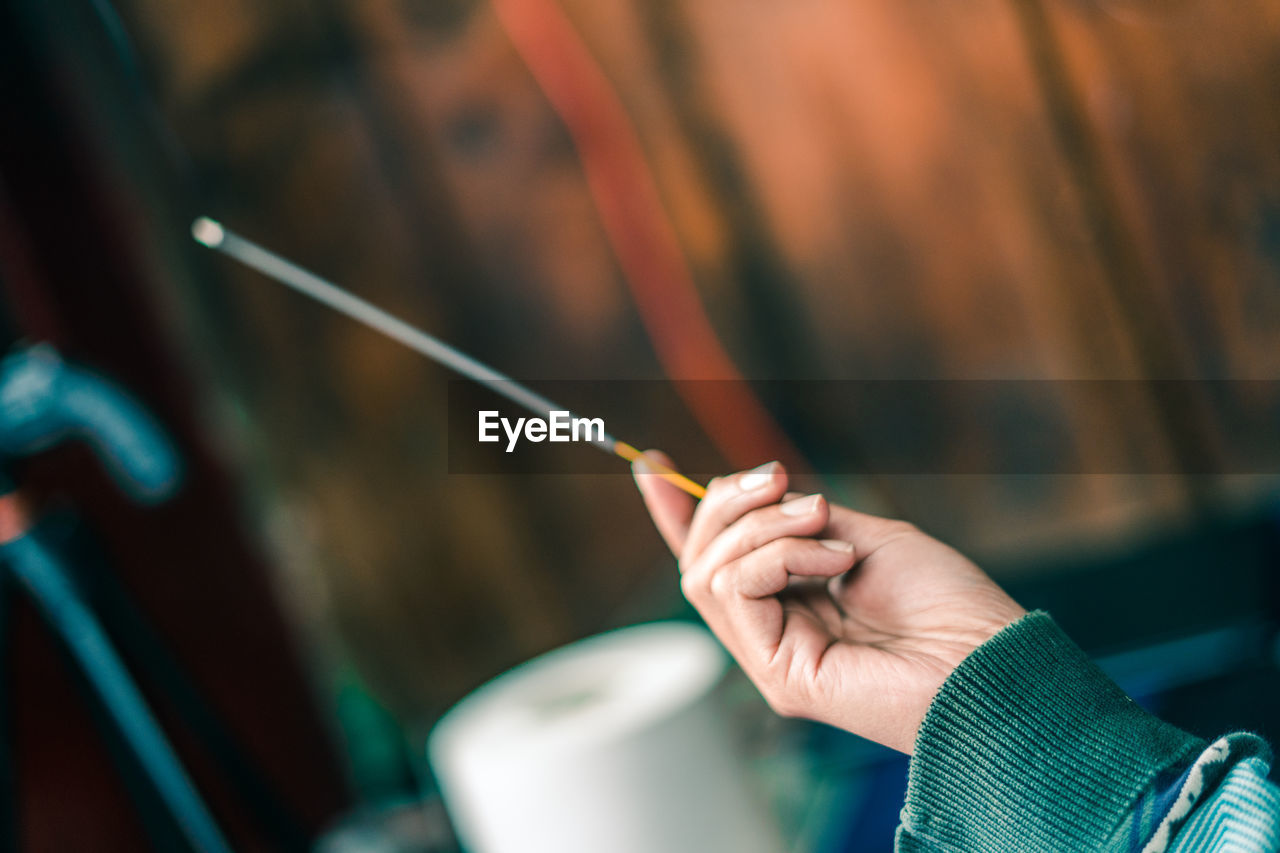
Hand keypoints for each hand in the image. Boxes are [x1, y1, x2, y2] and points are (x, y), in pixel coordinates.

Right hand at [633, 456, 1024, 752]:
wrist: (988, 656)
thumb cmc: (945, 602)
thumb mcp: (863, 536)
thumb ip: (802, 523)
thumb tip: (757, 495)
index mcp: (794, 604)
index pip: (717, 560)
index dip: (678, 513)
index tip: (651, 463)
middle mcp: (773, 633)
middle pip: (699, 560)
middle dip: (725, 502)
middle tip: (774, 476)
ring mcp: (771, 657)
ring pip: (707, 572)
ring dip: (760, 526)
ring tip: (822, 518)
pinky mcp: (777, 675)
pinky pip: (736, 590)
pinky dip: (778, 555)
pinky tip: (833, 558)